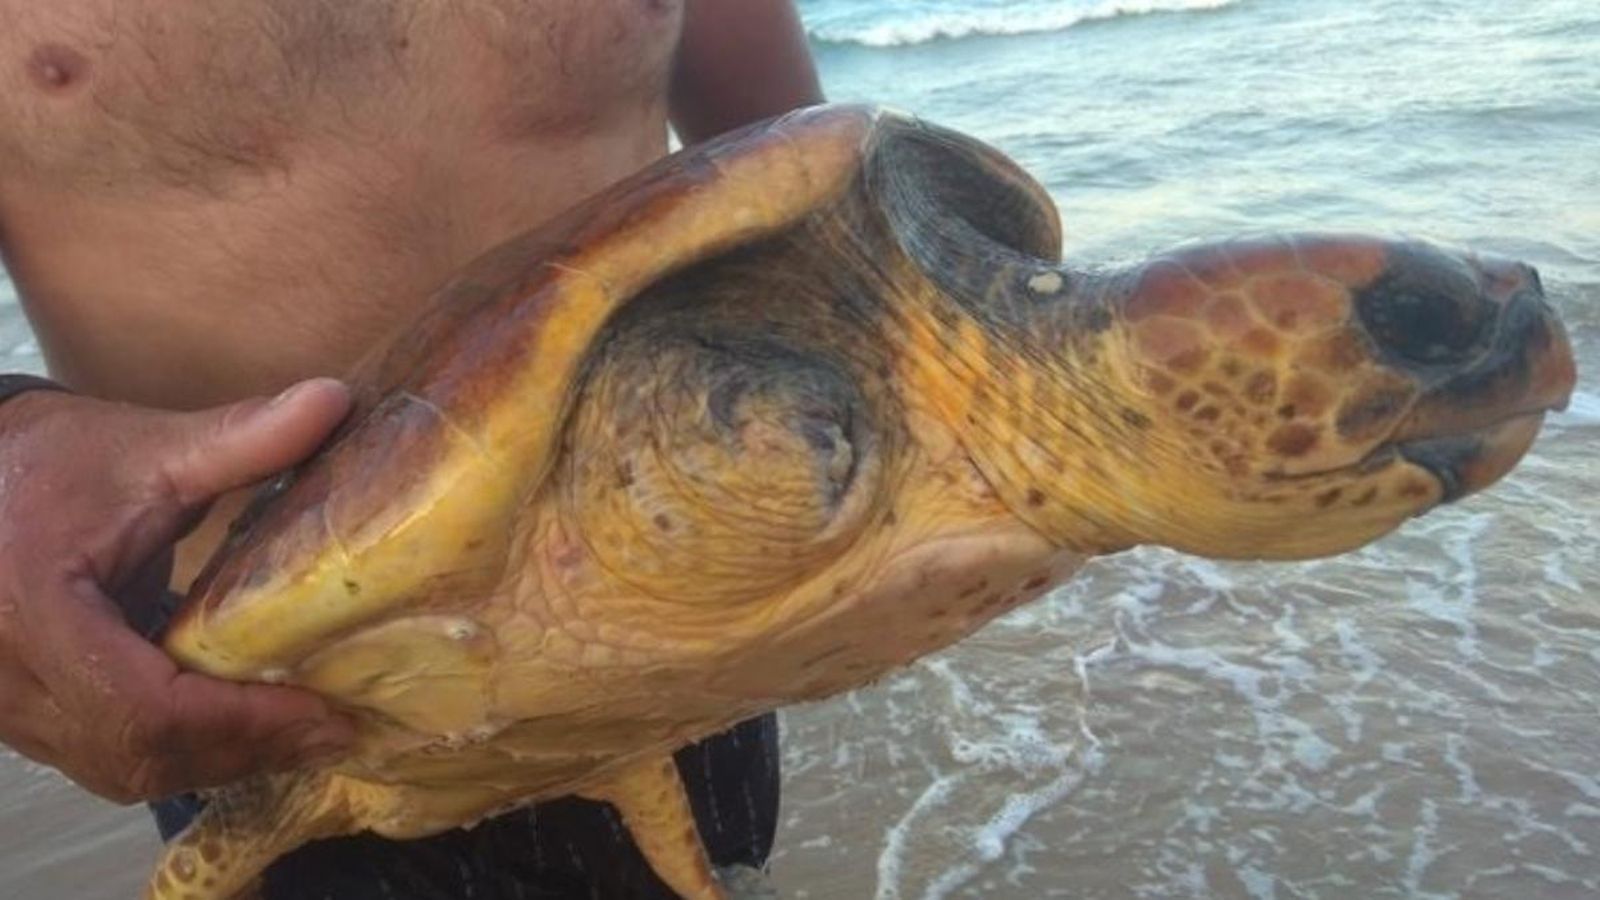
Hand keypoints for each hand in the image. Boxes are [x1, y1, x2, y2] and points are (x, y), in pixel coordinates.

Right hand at [0, 378, 355, 802]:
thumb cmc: (46, 460)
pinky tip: (245, 725)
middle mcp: (11, 679)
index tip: (322, 710)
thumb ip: (239, 436)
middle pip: (139, 756)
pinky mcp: (25, 713)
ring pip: (122, 770)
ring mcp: (10, 708)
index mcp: (36, 614)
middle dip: (244, 749)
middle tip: (334, 729)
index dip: (240, 720)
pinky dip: (181, 752)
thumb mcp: (144, 446)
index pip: (144, 708)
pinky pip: (107, 757)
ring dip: (216, 760)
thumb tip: (334, 401)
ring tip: (303, 732)